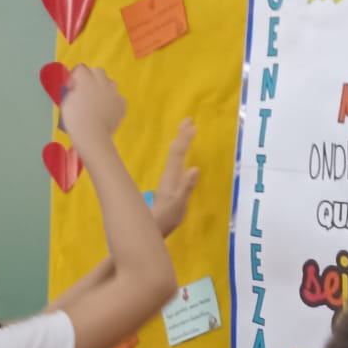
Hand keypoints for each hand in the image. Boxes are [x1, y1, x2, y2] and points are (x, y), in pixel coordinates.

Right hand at [60, 66, 126, 143]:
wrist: (92, 135)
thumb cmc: (74, 119)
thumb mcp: (67, 101)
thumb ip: (73, 91)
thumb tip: (78, 89)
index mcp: (85, 79)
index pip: (80, 68)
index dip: (75, 77)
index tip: (72, 88)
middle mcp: (102, 82)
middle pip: (98, 71)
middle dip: (92, 77)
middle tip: (87, 91)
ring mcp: (114, 92)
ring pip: (110, 83)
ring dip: (104, 88)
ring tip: (98, 102)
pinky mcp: (122, 103)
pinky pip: (117, 98)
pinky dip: (113, 102)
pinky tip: (107, 112)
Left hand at [149, 119, 200, 236]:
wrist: (153, 228)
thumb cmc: (167, 218)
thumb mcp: (179, 204)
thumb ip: (186, 187)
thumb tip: (195, 168)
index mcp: (171, 176)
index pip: (178, 153)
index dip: (185, 139)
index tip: (192, 124)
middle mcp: (168, 175)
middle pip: (174, 151)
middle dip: (182, 135)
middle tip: (188, 120)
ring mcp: (168, 180)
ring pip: (173, 155)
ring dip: (180, 141)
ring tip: (186, 131)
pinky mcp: (169, 185)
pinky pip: (175, 163)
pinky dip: (179, 153)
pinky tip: (182, 155)